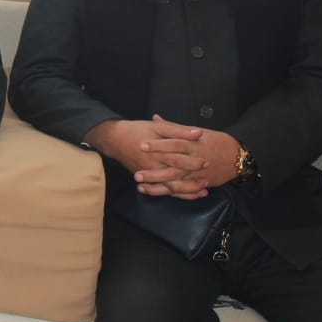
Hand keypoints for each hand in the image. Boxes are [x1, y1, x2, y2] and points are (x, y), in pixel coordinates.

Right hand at [84, 115, 233, 199]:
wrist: (113, 139)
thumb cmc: (136, 130)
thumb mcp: (157, 127)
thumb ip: (179, 130)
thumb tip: (198, 133)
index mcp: (157, 151)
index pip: (178, 158)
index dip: (193, 161)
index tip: (206, 161)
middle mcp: (153, 165)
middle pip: (175, 175)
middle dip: (192, 178)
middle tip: (207, 178)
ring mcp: (148, 174)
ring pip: (169, 187)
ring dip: (186, 190)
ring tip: (201, 190)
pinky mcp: (145, 178)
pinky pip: (161, 190)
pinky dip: (175, 193)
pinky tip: (186, 194)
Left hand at [134, 117, 242, 194]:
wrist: (237, 156)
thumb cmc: (214, 141)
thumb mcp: (195, 130)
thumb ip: (173, 127)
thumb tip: (155, 118)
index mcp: (193, 144)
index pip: (173, 143)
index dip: (158, 145)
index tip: (142, 145)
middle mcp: (194, 160)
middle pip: (172, 166)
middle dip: (154, 171)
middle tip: (137, 173)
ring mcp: (196, 174)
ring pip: (176, 182)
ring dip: (158, 185)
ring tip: (140, 186)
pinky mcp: (199, 184)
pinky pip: (183, 191)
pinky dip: (169, 193)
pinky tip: (155, 192)